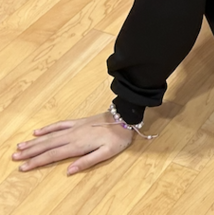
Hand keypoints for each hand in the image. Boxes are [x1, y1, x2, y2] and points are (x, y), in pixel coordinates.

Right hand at [12, 113, 134, 174]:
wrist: (125, 117)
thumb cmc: (117, 138)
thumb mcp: (106, 153)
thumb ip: (87, 162)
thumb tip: (69, 171)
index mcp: (77, 145)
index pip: (53, 155)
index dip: (37, 161)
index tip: (23, 167)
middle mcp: (72, 136)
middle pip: (47, 145)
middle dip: (30, 152)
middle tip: (14, 157)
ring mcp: (74, 127)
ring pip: (50, 136)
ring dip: (34, 142)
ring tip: (20, 146)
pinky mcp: (78, 122)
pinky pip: (59, 124)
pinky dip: (47, 128)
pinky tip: (37, 132)